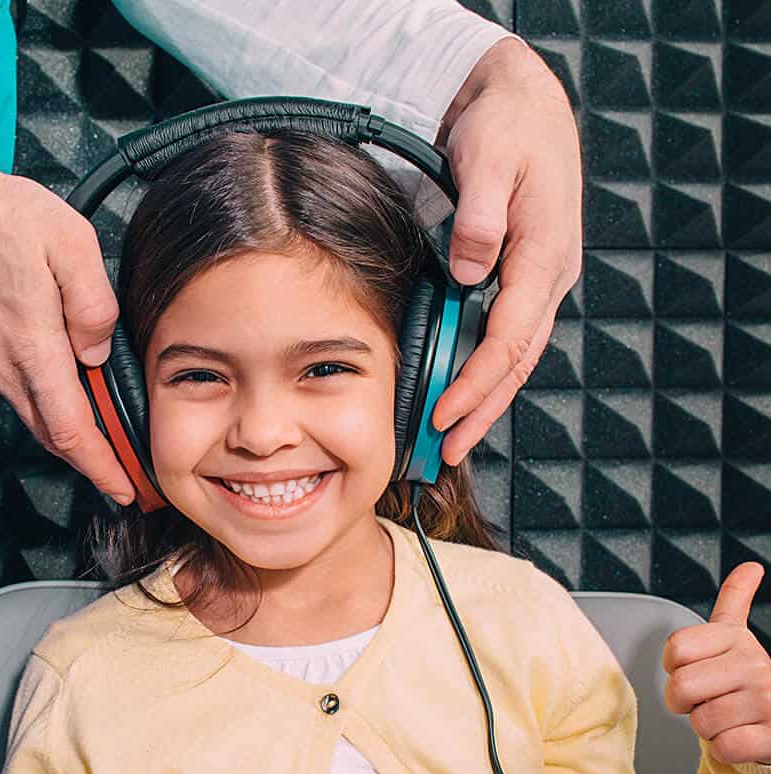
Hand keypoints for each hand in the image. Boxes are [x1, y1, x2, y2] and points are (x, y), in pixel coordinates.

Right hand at [0, 129, 135, 502]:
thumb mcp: (71, 244)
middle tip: (121, 476)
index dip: (101, 466)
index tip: (124, 490)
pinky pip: (7, 386)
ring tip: (98, 433)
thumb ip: (94, 305)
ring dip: (64, 429)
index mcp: (32, 347)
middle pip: (50, 433)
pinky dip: (37, 397)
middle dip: (88, 460)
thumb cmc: (2, 215)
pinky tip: (55, 383)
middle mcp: (0, 366)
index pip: (71, 430)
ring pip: (29, 412)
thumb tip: (97, 353)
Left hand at [430, 38, 582, 464]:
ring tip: (456, 439)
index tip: (445, 412)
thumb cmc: (505, 127)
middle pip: (517, 359)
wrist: (522, 104)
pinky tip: (466, 393)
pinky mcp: (523, 277)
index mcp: (544, 254)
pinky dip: (486, 370)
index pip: (510, 335)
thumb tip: (470, 272)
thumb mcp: (489, 159)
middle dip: (483, 409)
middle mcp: (548, 276)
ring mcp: (538, 279)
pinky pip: (507, 335)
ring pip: (516, 354)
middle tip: (449, 450)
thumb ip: (480, 215)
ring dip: (487, 399)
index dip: (477, 380)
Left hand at [663, 563, 770, 765]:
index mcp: (738, 639)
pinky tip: (743, 737)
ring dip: (708, 728)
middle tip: (706, 701)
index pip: (675, 649)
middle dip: (684, 702)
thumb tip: (751, 567)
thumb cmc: (752, 681)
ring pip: (701, 721)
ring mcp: (767, 701)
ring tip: (731, 717)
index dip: (674, 667)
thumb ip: (735, 601)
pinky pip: (723, 747)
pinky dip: (725, 750)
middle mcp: (754, 665)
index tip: (694, 670)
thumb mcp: (739, 637)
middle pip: (681, 687)